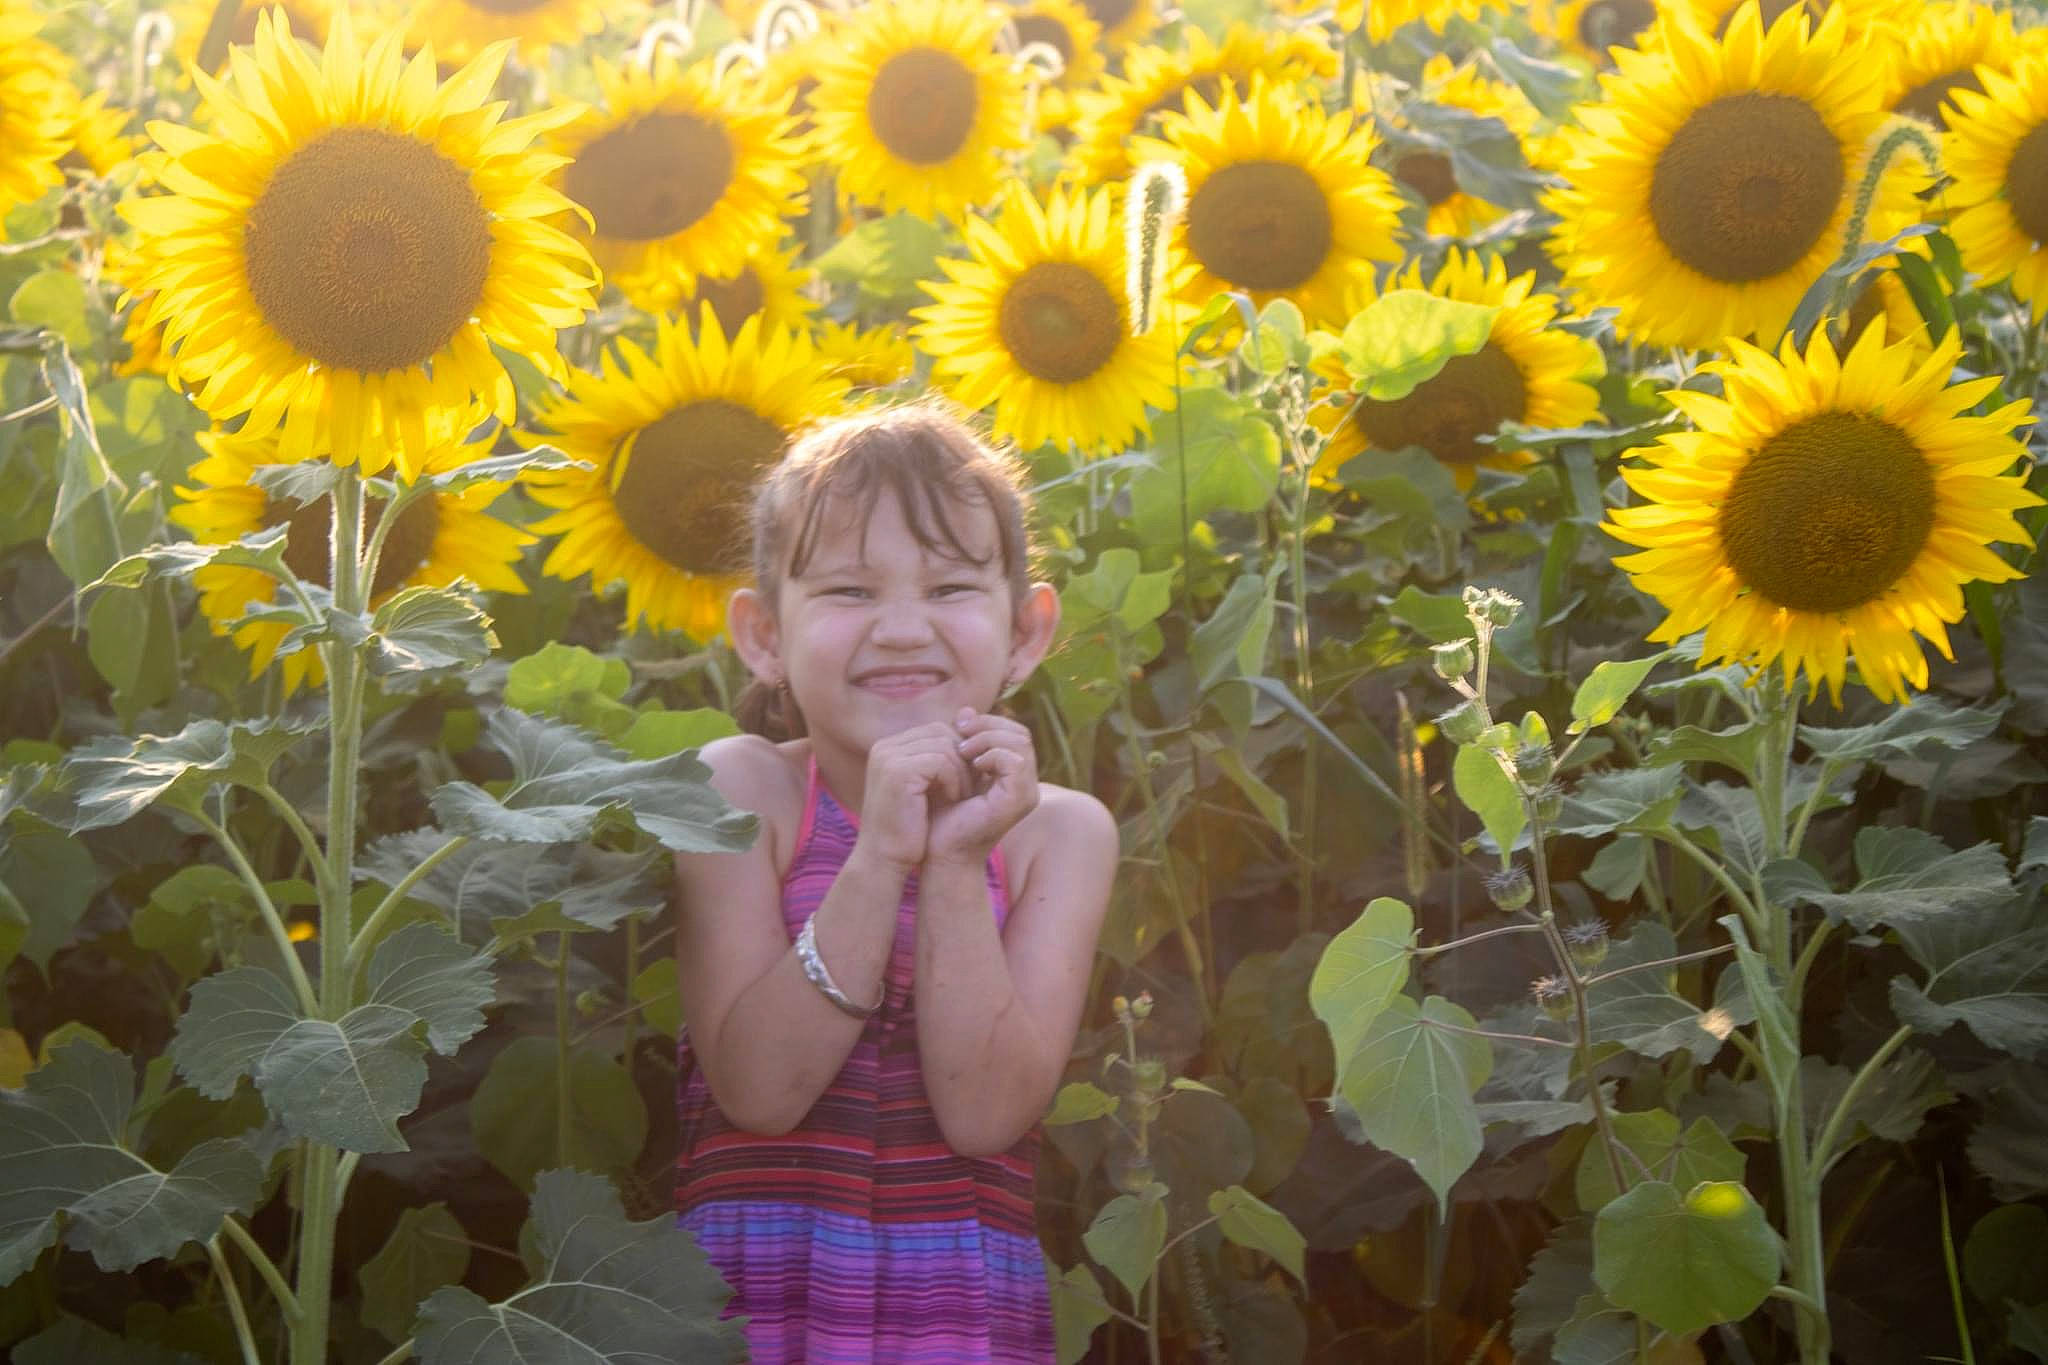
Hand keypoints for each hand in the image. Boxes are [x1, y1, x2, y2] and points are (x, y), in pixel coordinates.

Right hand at [855, 723, 974, 873]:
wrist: (884, 860)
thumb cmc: (909, 830)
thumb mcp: (926, 789)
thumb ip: (941, 760)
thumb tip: (971, 724)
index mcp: (889, 749)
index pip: (936, 730)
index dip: (959, 752)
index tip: (969, 778)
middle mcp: (886, 747)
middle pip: (941, 732)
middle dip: (963, 758)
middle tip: (971, 786)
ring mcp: (889, 757)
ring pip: (945, 745)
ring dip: (962, 772)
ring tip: (963, 796)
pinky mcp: (898, 771)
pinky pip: (941, 761)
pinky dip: (955, 780)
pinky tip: (954, 800)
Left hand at [925, 709, 1038, 868]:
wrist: (939, 850)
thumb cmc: (942, 813)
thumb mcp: (954, 768)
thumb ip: (964, 741)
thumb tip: (965, 711)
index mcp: (1014, 776)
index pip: (1014, 732)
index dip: (989, 722)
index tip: (959, 725)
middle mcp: (1026, 784)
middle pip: (1020, 734)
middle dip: (988, 725)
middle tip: (960, 732)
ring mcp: (1026, 794)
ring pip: (1021, 743)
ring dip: (988, 739)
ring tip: (962, 750)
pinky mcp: (1019, 801)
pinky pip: (1016, 762)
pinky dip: (992, 755)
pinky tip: (970, 764)